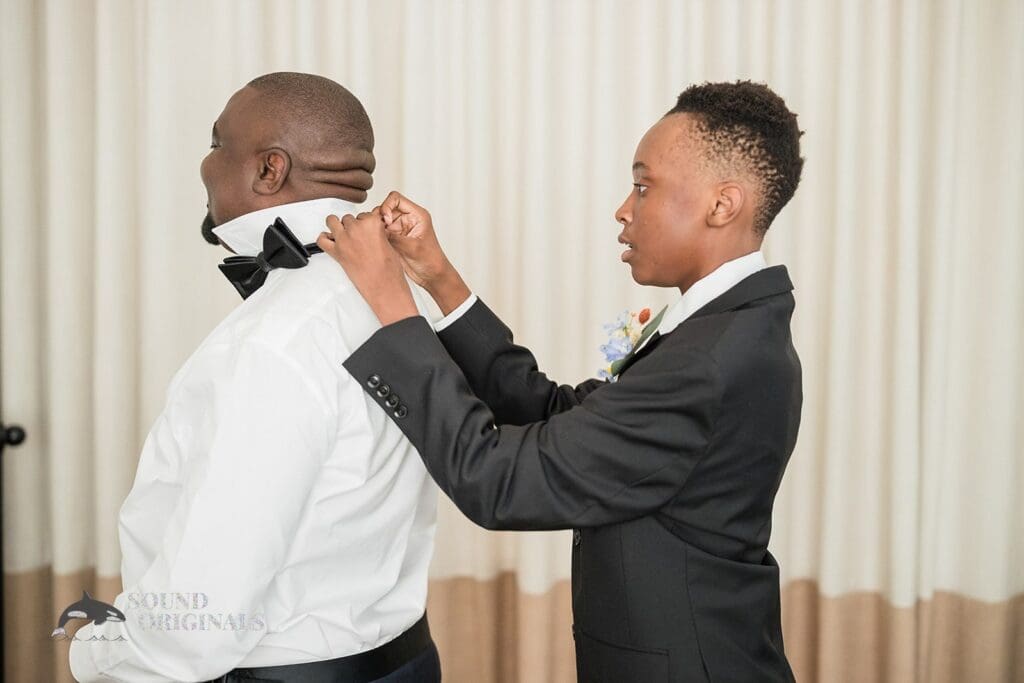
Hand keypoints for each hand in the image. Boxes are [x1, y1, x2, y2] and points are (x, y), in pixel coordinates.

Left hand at [317, 210, 419, 325]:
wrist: (384, 286)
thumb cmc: (389, 269)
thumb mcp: (388, 243)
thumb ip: (376, 233)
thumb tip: (369, 231)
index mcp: (372, 223)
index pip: (364, 214)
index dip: (364, 223)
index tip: (366, 229)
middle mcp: (356, 229)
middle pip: (348, 218)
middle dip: (351, 226)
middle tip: (357, 237)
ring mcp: (344, 240)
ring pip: (332, 222)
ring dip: (336, 227)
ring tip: (341, 234)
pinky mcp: (336, 252)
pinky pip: (322, 240)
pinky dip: (323, 239)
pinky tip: (328, 240)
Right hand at [378, 191, 470, 314]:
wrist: (432, 276)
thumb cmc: (431, 260)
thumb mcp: (413, 247)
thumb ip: (394, 237)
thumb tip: (376, 229)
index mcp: (416, 215)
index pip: (396, 198)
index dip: (387, 206)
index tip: (386, 220)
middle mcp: (407, 219)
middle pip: (385, 208)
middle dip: (378, 217)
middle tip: (378, 231)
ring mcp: (399, 229)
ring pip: (380, 220)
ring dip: (375, 227)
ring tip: (377, 238)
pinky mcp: (393, 239)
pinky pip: (380, 232)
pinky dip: (375, 236)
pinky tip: (377, 244)